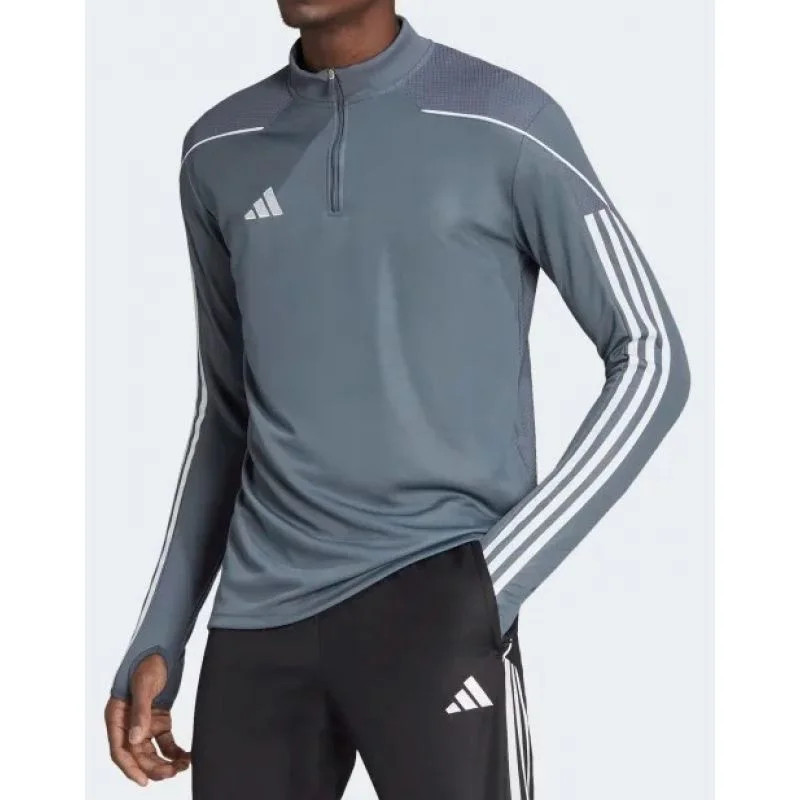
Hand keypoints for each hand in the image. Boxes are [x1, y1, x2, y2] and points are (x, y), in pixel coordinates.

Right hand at [105, 653, 189, 785]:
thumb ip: (140, 712)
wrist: (165, 645)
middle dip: (153, 766)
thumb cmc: (149, 660)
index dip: (130, 768)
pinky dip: (175, 751)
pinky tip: (187, 757)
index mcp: (116, 716)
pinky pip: (165, 742)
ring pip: (152, 751)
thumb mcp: (144, 684)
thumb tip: (135, 740)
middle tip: (171, 773)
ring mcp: (144, 722)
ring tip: (182, 767)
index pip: (120, 750)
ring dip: (165, 762)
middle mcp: (128, 722)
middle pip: (137, 754)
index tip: (144, 780)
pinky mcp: (159, 719)